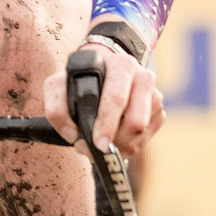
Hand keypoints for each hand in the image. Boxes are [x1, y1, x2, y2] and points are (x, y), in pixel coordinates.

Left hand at [43, 39, 164, 156]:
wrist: (103, 69)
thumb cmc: (80, 79)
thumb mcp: (59, 84)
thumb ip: (56, 108)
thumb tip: (72, 134)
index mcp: (121, 66)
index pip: (116, 98)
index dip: (107, 124)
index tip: (97, 144)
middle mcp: (143, 77)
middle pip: (136, 122)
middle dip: (115, 142)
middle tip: (96, 150)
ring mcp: (154, 95)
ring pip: (141, 134)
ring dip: (120, 146)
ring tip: (100, 143)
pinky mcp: (159, 112)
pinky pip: (146, 139)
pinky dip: (128, 145)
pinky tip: (113, 138)